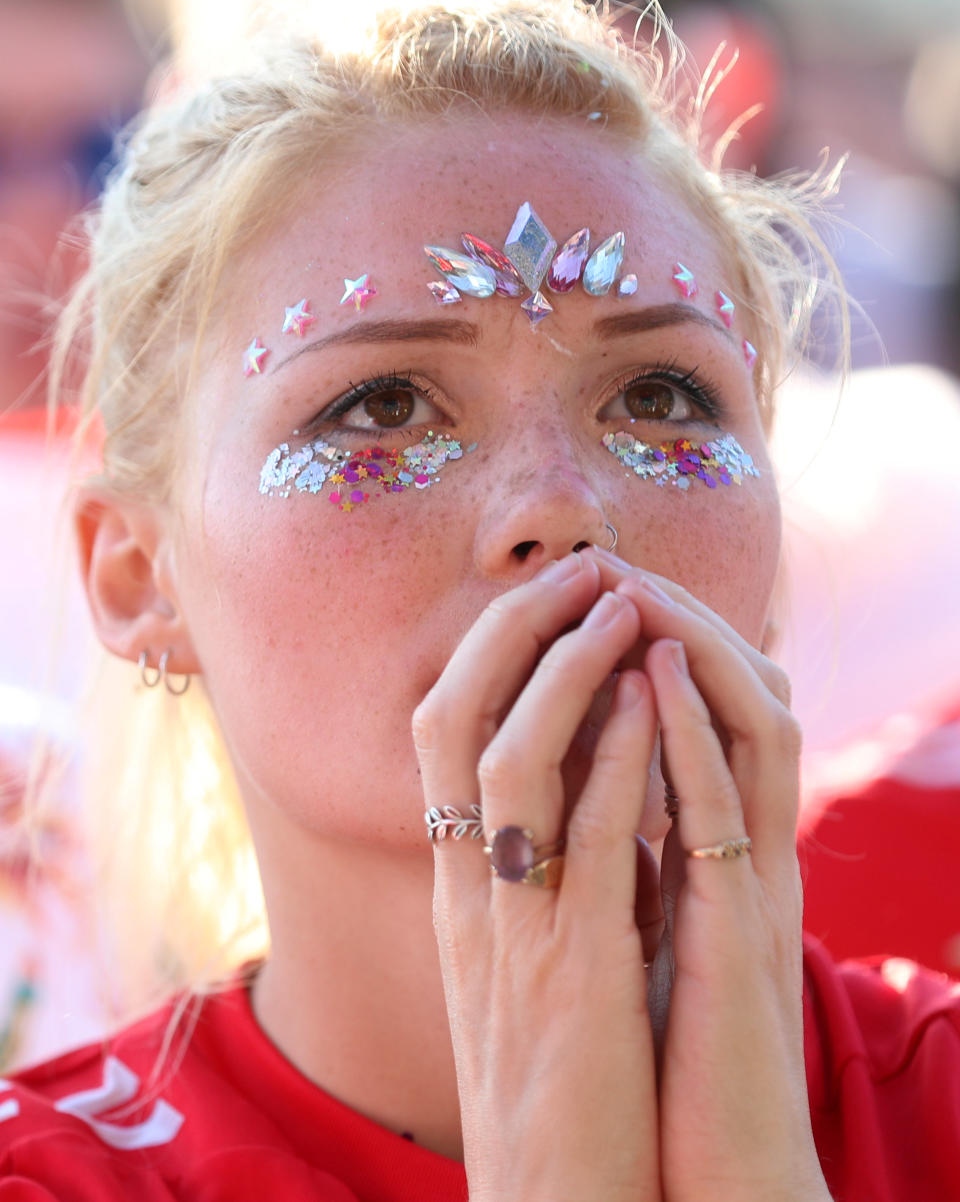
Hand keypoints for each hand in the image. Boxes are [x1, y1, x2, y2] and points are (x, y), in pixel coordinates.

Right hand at [414, 553, 661, 1201]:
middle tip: (579, 571)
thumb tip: (577, 764)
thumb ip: (529, 858)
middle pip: (453, 721)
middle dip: (512, 631)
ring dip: (568, 672)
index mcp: (453, 880)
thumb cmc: (549, 1064)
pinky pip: (588, 840)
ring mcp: (513, 925)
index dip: (486, 647)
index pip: (437, 731)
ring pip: (512, 763)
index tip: (546, 595)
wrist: (552, 1190)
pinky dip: (618, 756)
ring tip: (622, 608)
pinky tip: (654, 700)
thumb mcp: (520, 947)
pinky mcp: (573, 969)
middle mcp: (465, 888)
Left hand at [590, 549, 830, 1201]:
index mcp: (712, 854)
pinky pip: (725, 810)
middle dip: (676, 620)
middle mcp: (744, 855)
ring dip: (696, 647)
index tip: (594, 594)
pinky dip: (698, 731)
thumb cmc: (664, 1055)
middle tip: (613, 566)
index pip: (705, 716)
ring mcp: (750, 888)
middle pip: (739, 698)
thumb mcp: (638, 931)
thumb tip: (586, 788)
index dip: (658, 642)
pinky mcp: (740, 933)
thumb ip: (630, 857)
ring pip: (752, 729)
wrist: (705, 1178)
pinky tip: (667, 671)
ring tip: (639, 591)